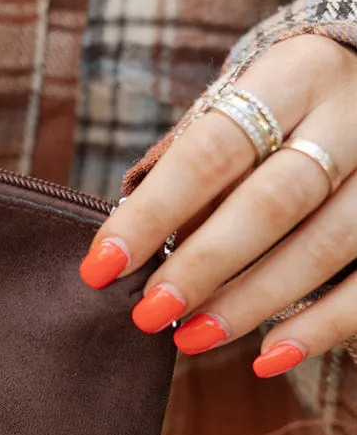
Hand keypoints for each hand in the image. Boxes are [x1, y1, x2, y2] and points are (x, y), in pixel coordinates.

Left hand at [79, 34, 356, 377]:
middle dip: (204, 265)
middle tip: (150, 313)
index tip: (102, 266)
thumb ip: (200, 174)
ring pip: (326, 245)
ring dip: (251, 302)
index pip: (212, 149)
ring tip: (191, 338)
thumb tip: (136, 254)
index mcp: (293, 77)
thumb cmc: (284, 113)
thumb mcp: (243, 115)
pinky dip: (321, 327)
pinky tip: (269, 357)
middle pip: (274, 201)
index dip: (153, 213)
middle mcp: (351, 116)